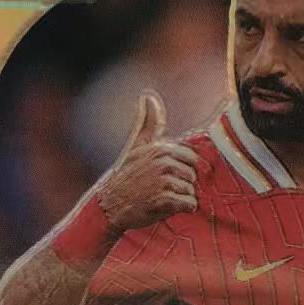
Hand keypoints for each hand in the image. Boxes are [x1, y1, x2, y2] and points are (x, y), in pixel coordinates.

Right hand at [97, 91, 198, 232]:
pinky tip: (169, 208)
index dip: (184, 169)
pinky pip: (189, 204)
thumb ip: (148, 122)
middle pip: (193, 175)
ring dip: (182, 198)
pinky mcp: (162, 201)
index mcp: (160, 149)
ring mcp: (162, 182)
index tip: (169, 176)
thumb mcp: (136, 145)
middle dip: (183, 184)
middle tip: (163, 189)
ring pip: (192, 190)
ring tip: (163, 198)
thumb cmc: (126, 175)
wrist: (109, 205)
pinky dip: (184, 209)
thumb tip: (148, 96)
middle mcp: (162, 163)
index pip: (191, 158)